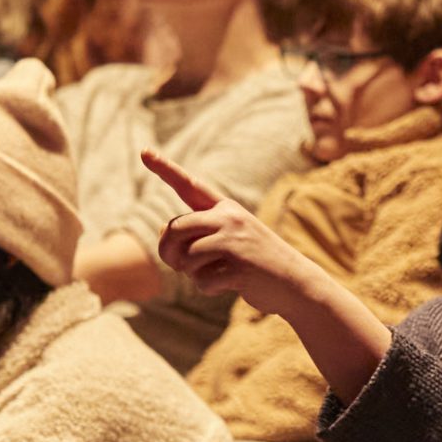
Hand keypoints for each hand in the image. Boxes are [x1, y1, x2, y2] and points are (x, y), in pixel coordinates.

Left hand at [144, 149, 326, 317]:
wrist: (296, 283)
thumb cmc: (256, 263)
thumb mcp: (229, 240)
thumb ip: (197, 233)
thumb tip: (160, 232)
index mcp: (226, 208)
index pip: (189, 186)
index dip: (165, 169)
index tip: (145, 152)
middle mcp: (229, 218)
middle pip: (175, 228)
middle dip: (168, 251)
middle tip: (179, 265)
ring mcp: (235, 241)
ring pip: (186, 257)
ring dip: (192, 274)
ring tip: (214, 275)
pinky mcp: (239, 267)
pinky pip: (202, 280)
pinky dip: (207, 288)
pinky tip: (227, 285)